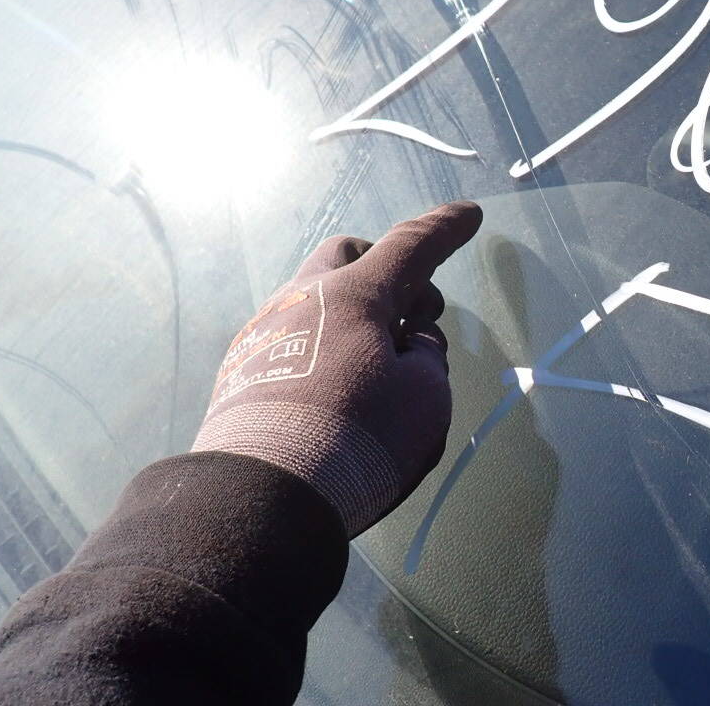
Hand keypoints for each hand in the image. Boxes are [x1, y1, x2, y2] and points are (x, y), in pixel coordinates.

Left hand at [192, 201, 482, 536]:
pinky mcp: (239, 371)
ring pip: (314, 298)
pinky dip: (323, 348)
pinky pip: (291, 338)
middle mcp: (300, 299)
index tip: (470, 214)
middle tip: (411, 319)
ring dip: (352, 316)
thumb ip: (426, 357)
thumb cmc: (360, 439)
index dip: (444, 230)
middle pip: (347, 256)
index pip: (411, 246)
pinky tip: (332, 393)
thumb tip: (407, 343)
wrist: (262, 496)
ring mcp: (263, 332)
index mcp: (353, 296)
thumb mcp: (425, 396)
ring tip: (373, 370)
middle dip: (386, 270)